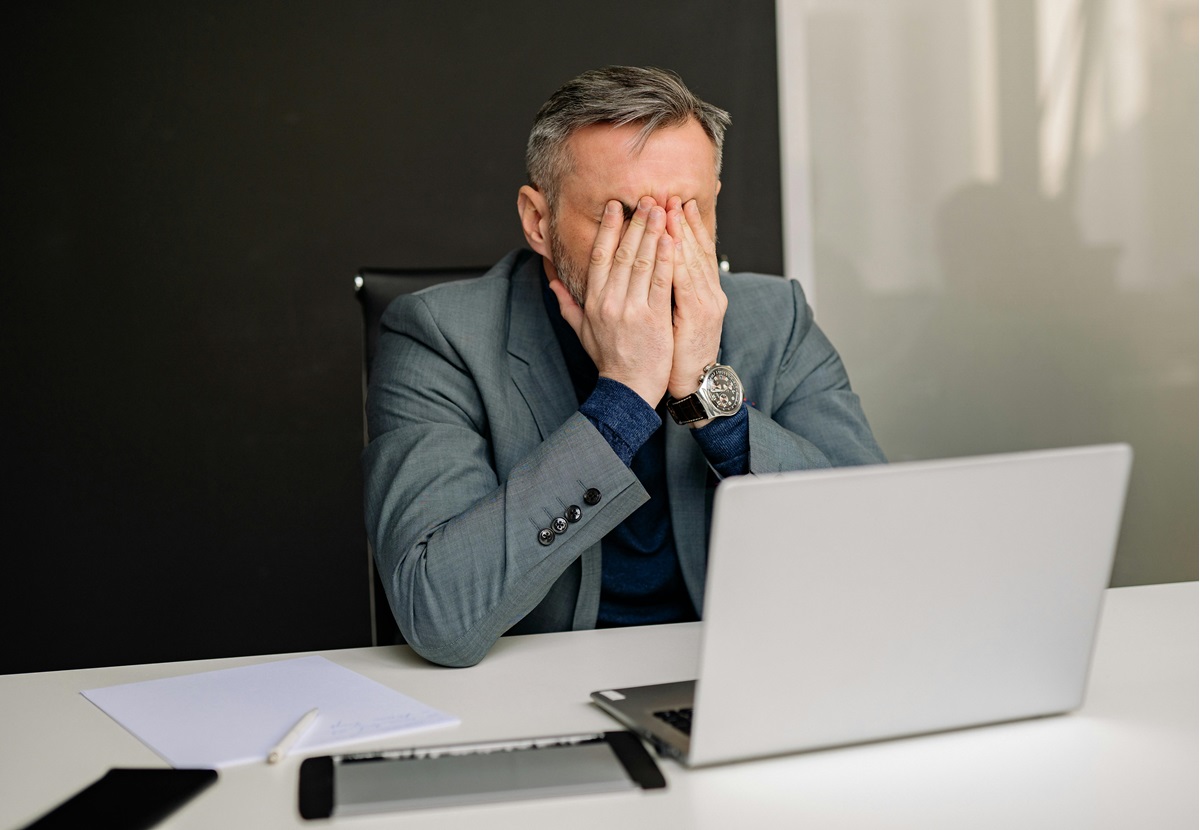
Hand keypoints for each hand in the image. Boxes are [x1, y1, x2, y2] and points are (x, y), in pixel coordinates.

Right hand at [549, 197, 674, 407]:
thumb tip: (552, 282)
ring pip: (643, 263)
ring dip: (653, 233)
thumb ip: (567, 304)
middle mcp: (610, 302)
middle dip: (635, 223)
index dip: (608, 229)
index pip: (600, 256)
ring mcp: (632, 310)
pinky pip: (661, 283)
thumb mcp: (582, 331)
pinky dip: (666, 259)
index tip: (616, 206)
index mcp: (594, 301)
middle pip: (623, 253)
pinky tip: (673, 240)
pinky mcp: (654, 319)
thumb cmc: (608, 360)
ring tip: (662, 210)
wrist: (628, 388)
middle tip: (646, 199)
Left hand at [665, 197, 726, 401]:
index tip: (677, 203)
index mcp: (705, 292)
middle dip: (682, 221)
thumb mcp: (679, 317)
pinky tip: (670, 243)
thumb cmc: (679, 352)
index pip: (696, 251)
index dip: (688, 226)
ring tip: (669, 209)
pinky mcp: (699, 315)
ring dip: (681, 232)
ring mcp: (707, 303)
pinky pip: (686, 283)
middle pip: (696, 249)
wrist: (693, 382)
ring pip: (692, 260)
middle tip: (671, 195)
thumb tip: (655, 269)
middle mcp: (710, 292)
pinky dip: (678, 261)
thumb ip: (669, 291)